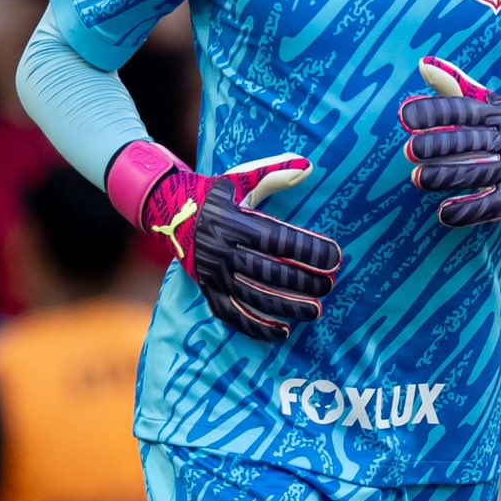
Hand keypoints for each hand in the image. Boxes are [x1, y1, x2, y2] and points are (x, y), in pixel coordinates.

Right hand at [111, 145, 341, 341]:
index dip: (307, 250)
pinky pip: (232, 315)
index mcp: (232, 221)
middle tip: (329, 286)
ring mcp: (213, 273)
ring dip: (286, 307)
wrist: (166, 210)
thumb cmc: (212, 193)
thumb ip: (275, 173)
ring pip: (253, 297)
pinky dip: (257, 328)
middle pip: (268, 272)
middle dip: (302, 282)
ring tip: (315, 312)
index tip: (335, 258)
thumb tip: (309, 166)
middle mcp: (221, 250)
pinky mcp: (207, 289)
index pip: (277, 239)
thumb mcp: (240, 178)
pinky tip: (282, 333)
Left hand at [399, 58, 500, 226]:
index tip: (404, 116)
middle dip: (439, 146)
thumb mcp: (481, 101)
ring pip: (480, 173)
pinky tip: (443, 213)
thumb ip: (451, 84)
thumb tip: (423, 63)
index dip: (434, 112)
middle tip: (409, 151)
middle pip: (471, 141)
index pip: (462, 110)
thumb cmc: (495, 127)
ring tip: (418, 179)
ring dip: (448, 176)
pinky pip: (491, 204)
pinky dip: (468, 211)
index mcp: (495, 114)